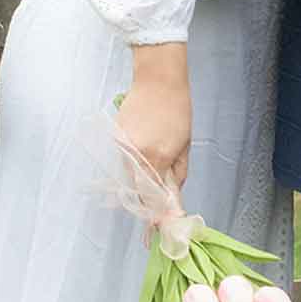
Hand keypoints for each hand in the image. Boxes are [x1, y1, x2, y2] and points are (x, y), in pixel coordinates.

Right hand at [117, 49, 190, 197]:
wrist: (158, 82)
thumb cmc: (177, 110)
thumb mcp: (185, 145)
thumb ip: (178, 173)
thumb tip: (173, 195)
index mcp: (158, 157)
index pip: (152, 195)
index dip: (156, 208)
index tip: (159, 219)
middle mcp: (137, 154)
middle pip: (136, 188)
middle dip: (146, 196)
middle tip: (156, 197)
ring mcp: (123, 145)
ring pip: (128, 174)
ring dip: (139, 177)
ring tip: (152, 161)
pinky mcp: (115, 137)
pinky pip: (123, 159)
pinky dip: (132, 160)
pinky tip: (144, 145)